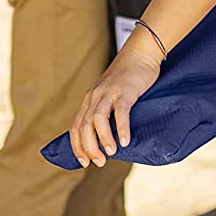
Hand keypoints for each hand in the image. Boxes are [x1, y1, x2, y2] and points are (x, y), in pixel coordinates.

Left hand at [69, 35, 163, 167]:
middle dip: (89, 148)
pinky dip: (121, 128)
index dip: (77, 147)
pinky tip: (125, 141)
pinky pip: (120, 112)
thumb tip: (107, 138)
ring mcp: (109, 93)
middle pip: (84, 126)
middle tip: (99, 162)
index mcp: (90, 99)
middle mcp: (95, 96)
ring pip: (98, 119)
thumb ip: (106, 112)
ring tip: (111, 153)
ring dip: (102, 139)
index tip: (83, 163)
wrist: (140, 53)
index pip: (75, 127)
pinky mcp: (125, 91)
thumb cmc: (128, 78)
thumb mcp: (110, 94)